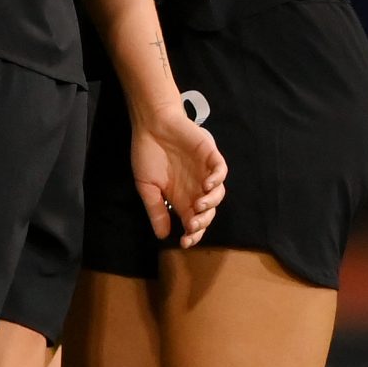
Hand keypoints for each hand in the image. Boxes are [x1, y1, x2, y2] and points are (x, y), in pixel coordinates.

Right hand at [132, 108, 227, 245]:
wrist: (151, 124)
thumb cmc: (147, 154)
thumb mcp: (146, 187)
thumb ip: (155, 210)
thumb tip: (162, 236)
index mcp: (181, 197)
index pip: (193, 221)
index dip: (192, 234)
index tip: (185, 242)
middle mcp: (196, 188)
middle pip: (207, 212)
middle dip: (202, 222)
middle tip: (192, 225)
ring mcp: (205, 172)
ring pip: (218, 193)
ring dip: (211, 203)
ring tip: (198, 204)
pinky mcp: (210, 155)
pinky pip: (221, 170)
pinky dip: (218, 179)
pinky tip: (209, 185)